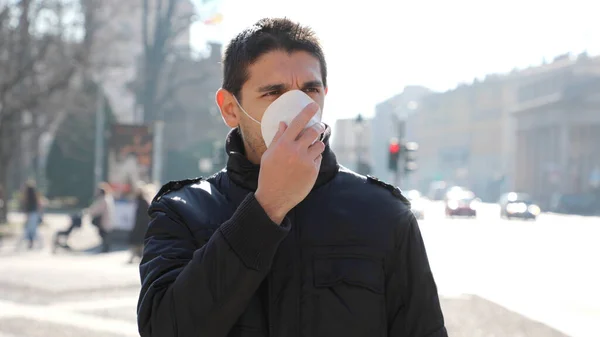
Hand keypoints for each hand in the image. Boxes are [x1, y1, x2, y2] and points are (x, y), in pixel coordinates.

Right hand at [255, 103, 325, 223]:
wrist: (274, 198)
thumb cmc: (269, 175)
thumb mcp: (268, 155)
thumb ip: (277, 138)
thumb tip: (284, 124)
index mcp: (283, 145)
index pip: (298, 122)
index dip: (307, 112)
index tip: (314, 106)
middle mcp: (295, 151)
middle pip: (313, 131)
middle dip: (318, 127)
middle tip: (319, 127)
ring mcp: (306, 161)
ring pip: (319, 145)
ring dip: (317, 144)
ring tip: (312, 148)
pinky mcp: (313, 171)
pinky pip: (318, 158)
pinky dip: (315, 157)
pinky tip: (307, 163)